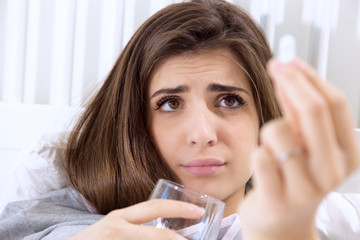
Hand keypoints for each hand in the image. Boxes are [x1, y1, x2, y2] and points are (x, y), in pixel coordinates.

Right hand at [69, 199, 203, 239]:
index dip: (179, 208)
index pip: (155, 207)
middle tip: (198, 239)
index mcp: (120, 217)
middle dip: (182, 239)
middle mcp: (117, 226)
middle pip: (160, 234)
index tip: (198, 211)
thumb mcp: (113, 229)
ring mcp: (114, 239)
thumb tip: (165, 233)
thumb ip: (134, 227)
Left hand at [239, 58, 359, 239]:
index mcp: (347, 154)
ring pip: (279, 131)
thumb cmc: (293, 177)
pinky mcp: (277, 199)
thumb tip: (288, 69)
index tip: (289, 61)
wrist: (281, 224)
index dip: (309, 76)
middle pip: (313, 110)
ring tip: (272, 147)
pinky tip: (262, 166)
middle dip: (290, 80)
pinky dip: (256, 153)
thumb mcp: (304, 144)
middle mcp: (332, 170)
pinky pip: (259, 156)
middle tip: (274, 65)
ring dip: (269, 130)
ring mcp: (305, 187)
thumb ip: (297, 110)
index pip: (334, 104)